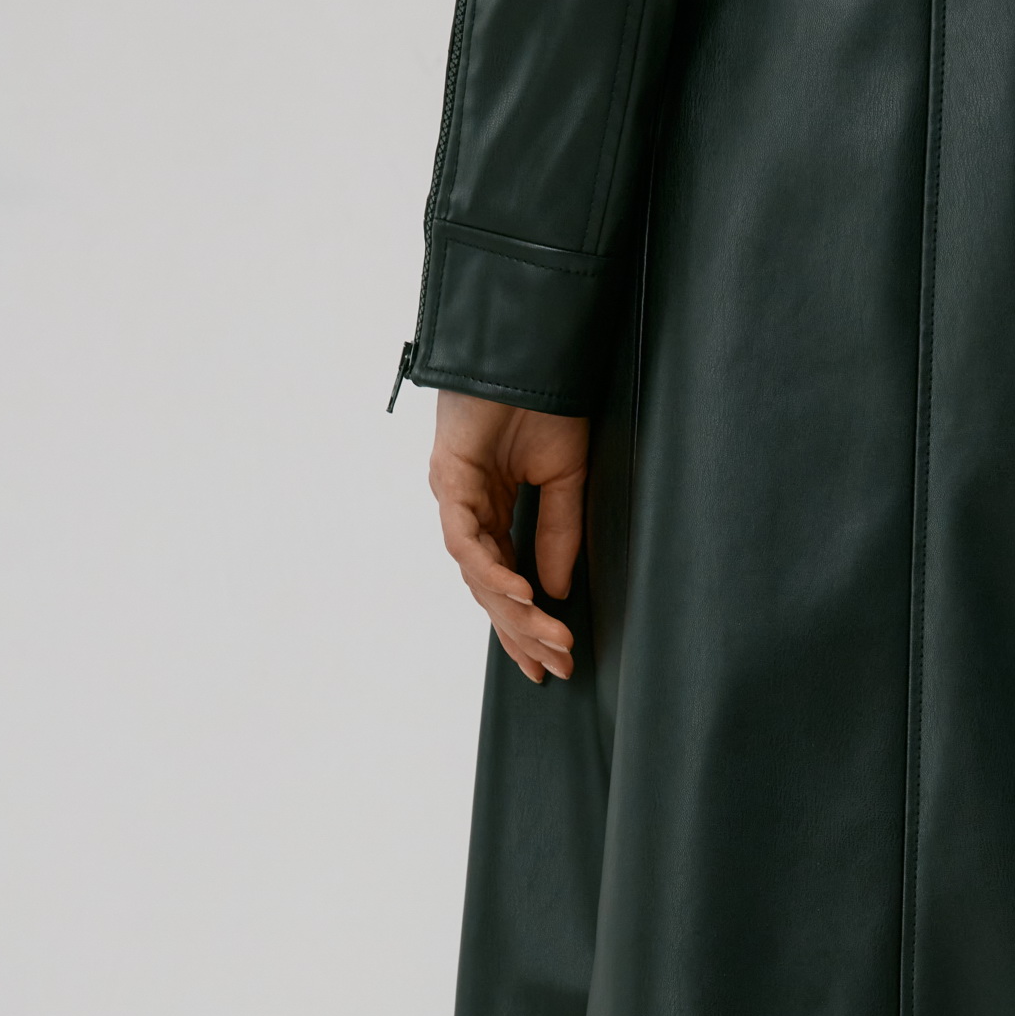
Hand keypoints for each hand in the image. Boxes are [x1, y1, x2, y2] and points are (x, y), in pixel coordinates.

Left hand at [428, 393, 589, 682]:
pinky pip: (467, 541)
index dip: (527, 624)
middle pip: (491, 590)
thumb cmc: (545, 402)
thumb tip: (555, 592)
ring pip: (479, 575)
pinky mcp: (448, 479)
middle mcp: (469, 510)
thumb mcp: (566, 481)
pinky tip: (522, 594)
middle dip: (524, 631)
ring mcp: (455, 498)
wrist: (530, 351)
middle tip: (556, 664)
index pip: (507, 582)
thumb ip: (558, 535)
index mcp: (494, 510)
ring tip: (551, 636)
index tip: (552, 662)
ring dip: (516, 610)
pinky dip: (494, 571)